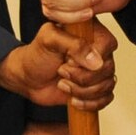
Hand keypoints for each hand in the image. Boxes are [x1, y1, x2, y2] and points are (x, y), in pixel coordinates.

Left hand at [0, 19, 116, 109]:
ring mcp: (97, 70)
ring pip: (107, 85)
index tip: (68, 60)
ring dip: (82, 91)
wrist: (28, 78)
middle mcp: (97, 50)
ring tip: (63, 84)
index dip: (89, 57)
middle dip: (81, 77)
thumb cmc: (36, 55)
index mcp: (90, 31)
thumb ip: (73, 44)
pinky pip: (106, 98)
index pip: (107, 44)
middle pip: (107, 68)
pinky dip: (89, 103)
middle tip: (61, 71)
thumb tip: (96, 61)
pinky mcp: (96, 87)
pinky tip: (73, 100)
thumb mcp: (49, 40)